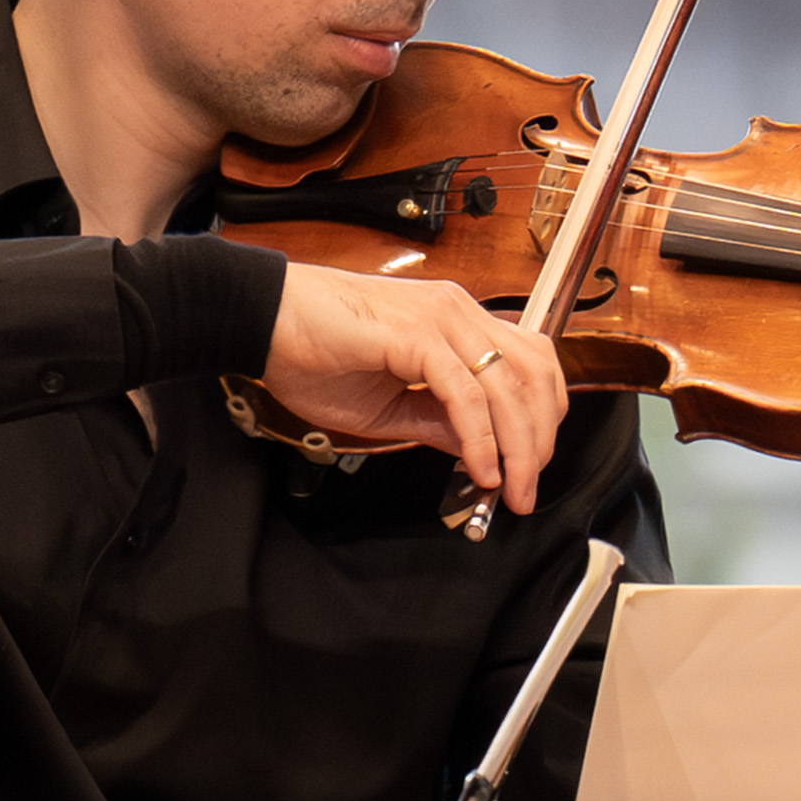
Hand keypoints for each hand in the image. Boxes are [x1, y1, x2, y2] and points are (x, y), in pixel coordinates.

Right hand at [262, 259, 573, 506]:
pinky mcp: (415, 335)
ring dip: (518, 446)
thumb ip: (436, 422)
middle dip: (540, 439)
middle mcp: (458, 313)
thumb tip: (477, 451)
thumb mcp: (387, 405)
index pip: (530, 364)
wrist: (259, 320)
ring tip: (510, 488)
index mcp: (456, 322)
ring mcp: (441, 319)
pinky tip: (480, 467)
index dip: (541, 417)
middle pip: (534, 374)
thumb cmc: (310, 352)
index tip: (530, 466)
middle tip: (527, 487)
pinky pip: (465, 393)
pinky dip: (481, 437)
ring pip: (508, 385)